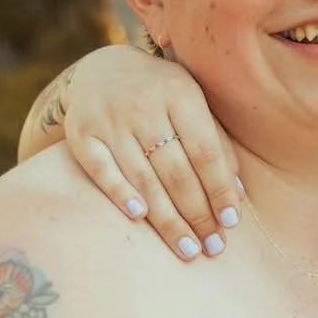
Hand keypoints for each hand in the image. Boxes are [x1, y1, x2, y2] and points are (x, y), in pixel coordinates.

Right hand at [55, 46, 241, 260]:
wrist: (102, 69)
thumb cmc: (160, 93)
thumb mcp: (192, 102)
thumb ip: (216, 143)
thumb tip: (236, 194)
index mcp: (180, 93)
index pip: (205, 151)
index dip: (219, 189)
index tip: (232, 222)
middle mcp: (144, 104)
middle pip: (176, 171)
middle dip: (197, 214)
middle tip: (213, 247)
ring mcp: (110, 119)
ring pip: (143, 177)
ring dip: (167, 219)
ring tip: (187, 248)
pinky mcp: (81, 132)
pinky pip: (102, 170)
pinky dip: (120, 193)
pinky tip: (140, 218)